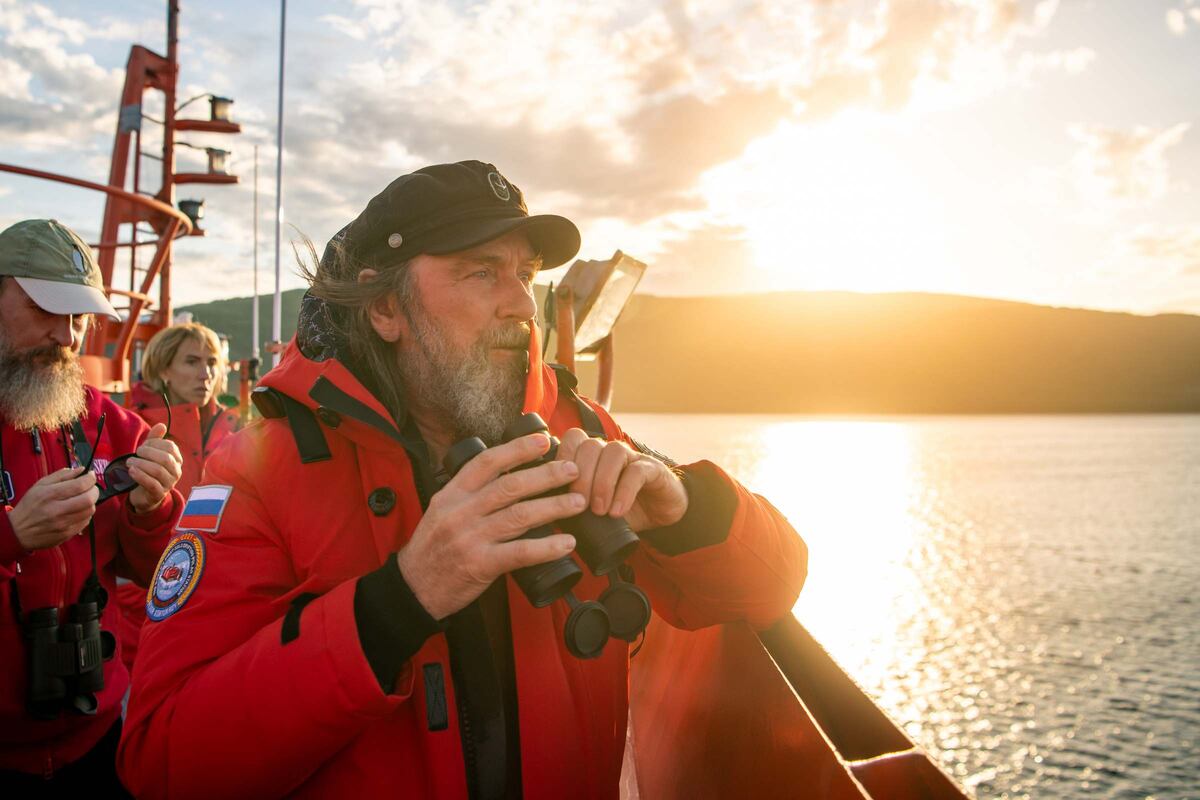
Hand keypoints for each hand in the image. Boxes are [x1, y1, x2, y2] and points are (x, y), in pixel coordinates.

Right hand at [7, 468, 98, 550]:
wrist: (18, 531)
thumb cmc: (29, 506)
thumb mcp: (40, 485)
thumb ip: (61, 475)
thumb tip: (81, 469)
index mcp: (50, 495)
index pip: (80, 485)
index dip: (91, 478)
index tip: (91, 475)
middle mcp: (57, 510)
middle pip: (89, 499)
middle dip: (94, 490)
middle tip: (90, 488)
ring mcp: (63, 524)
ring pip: (90, 511)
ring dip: (91, 502)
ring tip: (82, 499)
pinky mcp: (67, 534)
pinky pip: (86, 522)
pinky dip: (86, 514)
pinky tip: (78, 511)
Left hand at [126, 423, 182, 514]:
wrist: (145, 495)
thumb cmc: (148, 471)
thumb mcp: (151, 454)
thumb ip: (155, 440)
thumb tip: (161, 425)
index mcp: (177, 460)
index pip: (170, 447)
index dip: (155, 443)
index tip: (143, 445)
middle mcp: (176, 472)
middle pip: (165, 458)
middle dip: (148, 453)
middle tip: (136, 453)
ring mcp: (169, 484)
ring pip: (158, 471)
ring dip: (141, 464)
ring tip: (130, 463)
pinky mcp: (158, 494)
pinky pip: (151, 484)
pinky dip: (140, 476)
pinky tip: (131, 471)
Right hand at [396, 433, 584, 619]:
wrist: (412, 588)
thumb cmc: (433, 548)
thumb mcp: (443, 510)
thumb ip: (471, 495)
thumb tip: (511, 478)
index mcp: (453, 494)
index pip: (487, 462)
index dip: (518, 449)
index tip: (543, 441)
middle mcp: (461, 511)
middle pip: (510, 486)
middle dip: (546, 475)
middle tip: (572, 470)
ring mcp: (470, 537)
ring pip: (519, 515)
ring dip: (554, 507)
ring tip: (578, 502)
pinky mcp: (480, 564)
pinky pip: (519, 553)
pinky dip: (546, 547)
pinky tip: (567, 544)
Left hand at [555, 429, 687, 531]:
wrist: (659, 514)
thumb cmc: (619, 509)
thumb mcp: (592, 510)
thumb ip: (573, 506)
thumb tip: (548, 518)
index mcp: (593, 456)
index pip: (573, 439)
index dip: (563, 457)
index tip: (558, 487)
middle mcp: (610, 451)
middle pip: (590, 445)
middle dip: (581, 477)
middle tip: (580, 505)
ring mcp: (632, 457)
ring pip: (613, 452)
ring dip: (603, 483)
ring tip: (599, 511)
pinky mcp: (652, 469)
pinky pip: (636, 472)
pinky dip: (624, 492)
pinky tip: (617, 512)